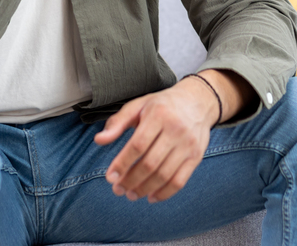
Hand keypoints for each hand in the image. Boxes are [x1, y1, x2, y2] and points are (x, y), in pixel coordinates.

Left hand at [93, 77, 218, 203]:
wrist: (198, 101)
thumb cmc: (162, 105)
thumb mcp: (138, 106)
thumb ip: (118, 122)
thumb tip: (99, 140)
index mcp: (158, 115)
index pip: (138, 145)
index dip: (122, 163)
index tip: (110, 177)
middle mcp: (176, 129)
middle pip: (150, 163)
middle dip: (131, 180)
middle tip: (118, 189)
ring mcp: (188, 144)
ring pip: (164, 175)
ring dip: (145, 189)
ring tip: (131, 194)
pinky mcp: (196, 156)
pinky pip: (180, 181)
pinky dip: (164, 193)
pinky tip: (151, 196)